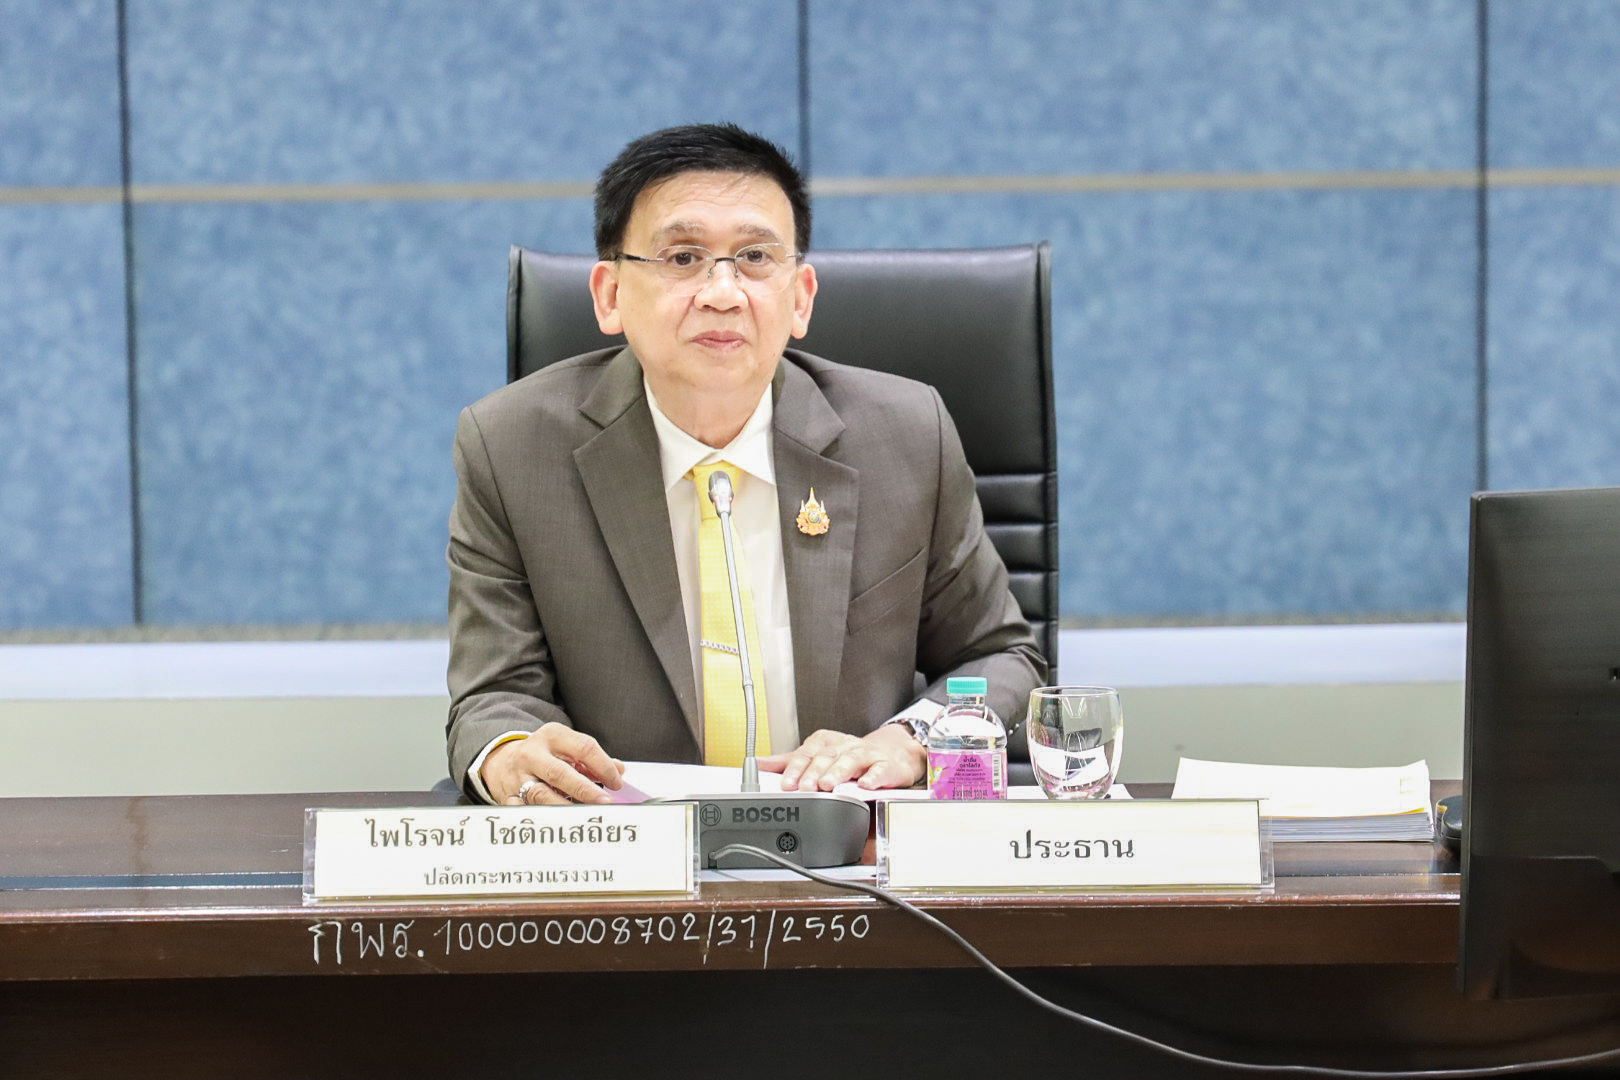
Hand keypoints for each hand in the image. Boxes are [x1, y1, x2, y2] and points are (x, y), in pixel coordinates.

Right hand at [481, 723, 624, 804]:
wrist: (502, 759)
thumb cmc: (543, 754)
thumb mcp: (566, 746)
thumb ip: (592, 759)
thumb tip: (618, 770)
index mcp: (552, 736)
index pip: (583, 748)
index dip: (603, 766)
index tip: (616, 783)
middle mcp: (533, 754)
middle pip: (560, 773)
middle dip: (585, 789)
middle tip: (605, 802)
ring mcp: (519, 776)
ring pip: (541, 795)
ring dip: (565, 808)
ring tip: (585, 817)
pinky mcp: (508, 796)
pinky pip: (524, 811)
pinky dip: (540, 818)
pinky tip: (557, 824)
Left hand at [758, 725, 924, 791]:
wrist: (891, 754)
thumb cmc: (851, 756)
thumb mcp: (818, 756)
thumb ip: (789, 761)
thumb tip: (758, 764)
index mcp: (826, 744)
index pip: (807, 754)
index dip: (796, 769)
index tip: (786, 784)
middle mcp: (844, 747)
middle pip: (827, 757)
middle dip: (814, 772)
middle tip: (803, 788)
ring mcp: (866, 755)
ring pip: (851, 760)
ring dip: (838, 772)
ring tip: (828, 785)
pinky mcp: (886, 766)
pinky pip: (880, 770)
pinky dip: (873, 777)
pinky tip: (865, 785)